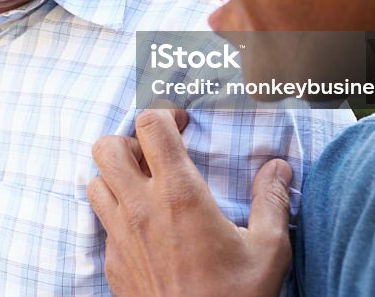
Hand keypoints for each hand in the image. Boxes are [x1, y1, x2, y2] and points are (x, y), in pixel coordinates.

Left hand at [88, 109, 291, 296]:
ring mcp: (119, 235)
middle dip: (129, 140)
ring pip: (95, 180)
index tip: (182, 123)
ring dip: (115, 174)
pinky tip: (142, 224)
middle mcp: (140, 208)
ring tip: (144, 184)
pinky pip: (100, 220)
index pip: (150, 126)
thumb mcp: (267, 250)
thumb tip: (279, 168)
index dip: (164, 114)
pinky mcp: (111, 260)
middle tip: (156, 153)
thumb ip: (272, 202)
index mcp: (179, 194)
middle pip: (107, 146)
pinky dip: (115, 210)